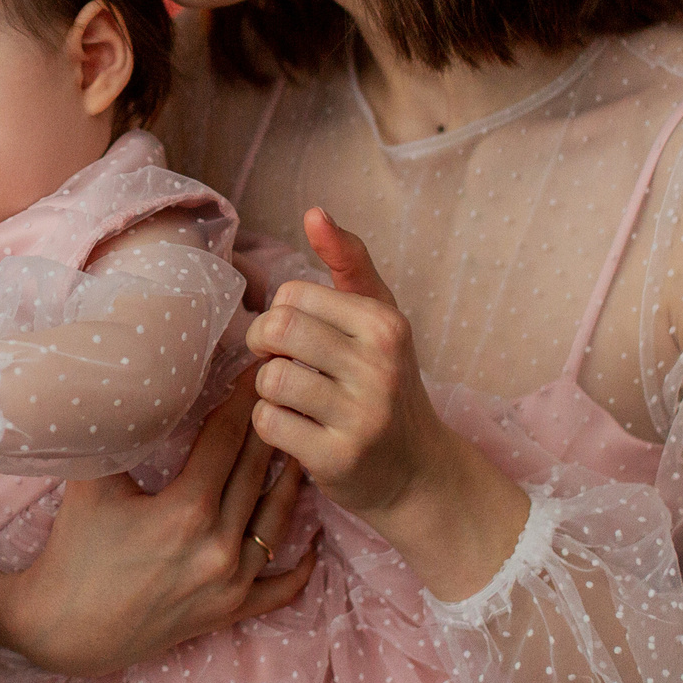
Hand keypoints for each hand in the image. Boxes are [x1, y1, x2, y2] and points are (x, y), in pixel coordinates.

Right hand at [0, 380, 315, 677]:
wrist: (60, 631)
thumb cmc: (72, 551)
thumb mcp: (91, 484)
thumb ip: (118, 435)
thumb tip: (133, 385)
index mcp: (187, 511)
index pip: (228, 439)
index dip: (243, 399)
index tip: (255, 369)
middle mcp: (219, 547)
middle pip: (256, 472)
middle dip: (269, 426)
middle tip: (282, 392)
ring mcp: (229, 585)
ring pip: (277, 521)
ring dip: (290, 481)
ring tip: (297, 446)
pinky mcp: (228, 612)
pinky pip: (280, 587)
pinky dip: (301, 563)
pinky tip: (314, 536)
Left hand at [246, 208, 528, 600]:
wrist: (417, 470)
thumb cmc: (386, 382)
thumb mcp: (379, 318)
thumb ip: (348, 261)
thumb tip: (314, 211)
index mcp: (385, 324)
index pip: (292, 295)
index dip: (281, 314)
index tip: (298, 338)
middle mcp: (379, 367)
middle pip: (276, 331)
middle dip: (264, 346)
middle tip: (279, 362)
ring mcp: (361, 415)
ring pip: (269, 379)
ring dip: (268, 390)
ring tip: (293, 399)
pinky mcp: (338, 458)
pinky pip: (269, 423)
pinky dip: (271, 426)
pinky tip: (296, 430)